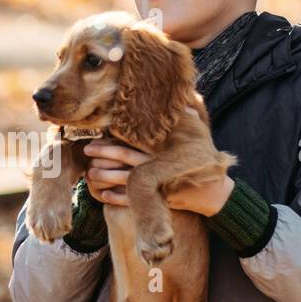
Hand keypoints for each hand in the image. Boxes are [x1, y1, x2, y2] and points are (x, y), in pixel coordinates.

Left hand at [84, 133, 233, 215]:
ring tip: (90, 175)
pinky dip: (115, 198)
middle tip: (86, 150)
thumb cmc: (204, 159)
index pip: (132, 139)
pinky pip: (131, 200)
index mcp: (161, 147)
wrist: (214, 192)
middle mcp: (156, 163)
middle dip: (102, 154)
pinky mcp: (155, 200)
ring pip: (122, 179)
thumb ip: (191, 118)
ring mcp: (155, 183)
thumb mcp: (200, 135)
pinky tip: (104, 196)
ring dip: (104, 177)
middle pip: (123, 157)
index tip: (96, 136)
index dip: (113, 138)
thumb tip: (186, 100)